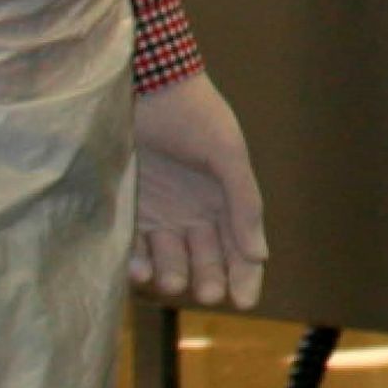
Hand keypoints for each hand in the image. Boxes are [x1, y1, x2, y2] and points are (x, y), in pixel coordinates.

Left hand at [132, 72, 270, 308]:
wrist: (143, 86)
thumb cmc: (193, 115)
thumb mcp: (227, 155)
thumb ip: (244, 203)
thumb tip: (260, 254)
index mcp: (224, 200)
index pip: (241, 248)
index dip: (245, 276)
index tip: (245, 302)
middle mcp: (194, 212)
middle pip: (207, 259)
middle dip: (209, 279)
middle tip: (207, 292)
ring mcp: (160, 213)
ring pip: (170, 259)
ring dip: (173, 274)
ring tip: (172, 280)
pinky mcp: (128, 211)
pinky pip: (134, 248)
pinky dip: (138, 262)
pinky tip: (140, 268)